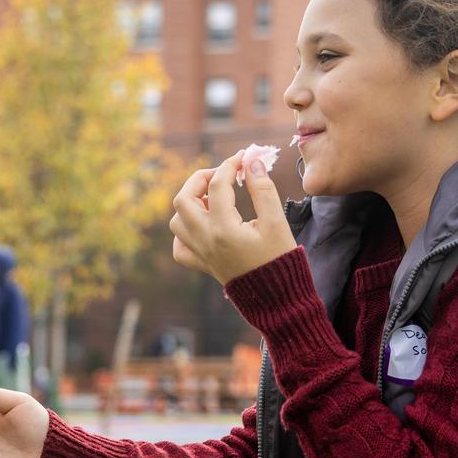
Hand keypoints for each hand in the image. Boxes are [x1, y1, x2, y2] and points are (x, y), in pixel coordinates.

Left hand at [167, 152, 295, 284]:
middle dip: (200, 180)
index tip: (244, 158)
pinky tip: (203, 226)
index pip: (219, 184)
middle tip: (221, 175)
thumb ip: (263, 190)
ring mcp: (200, 253)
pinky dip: (185, 232)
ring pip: (177, 221)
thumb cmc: (280, 260)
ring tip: (214, 199)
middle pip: (183, 199)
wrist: (277, 299)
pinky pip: (180, 247)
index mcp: (223, 228)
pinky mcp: (202, 265)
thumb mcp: (276, 223)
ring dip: (191, 204)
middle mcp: (205, 240)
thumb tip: (252, 162)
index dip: (231, 165)